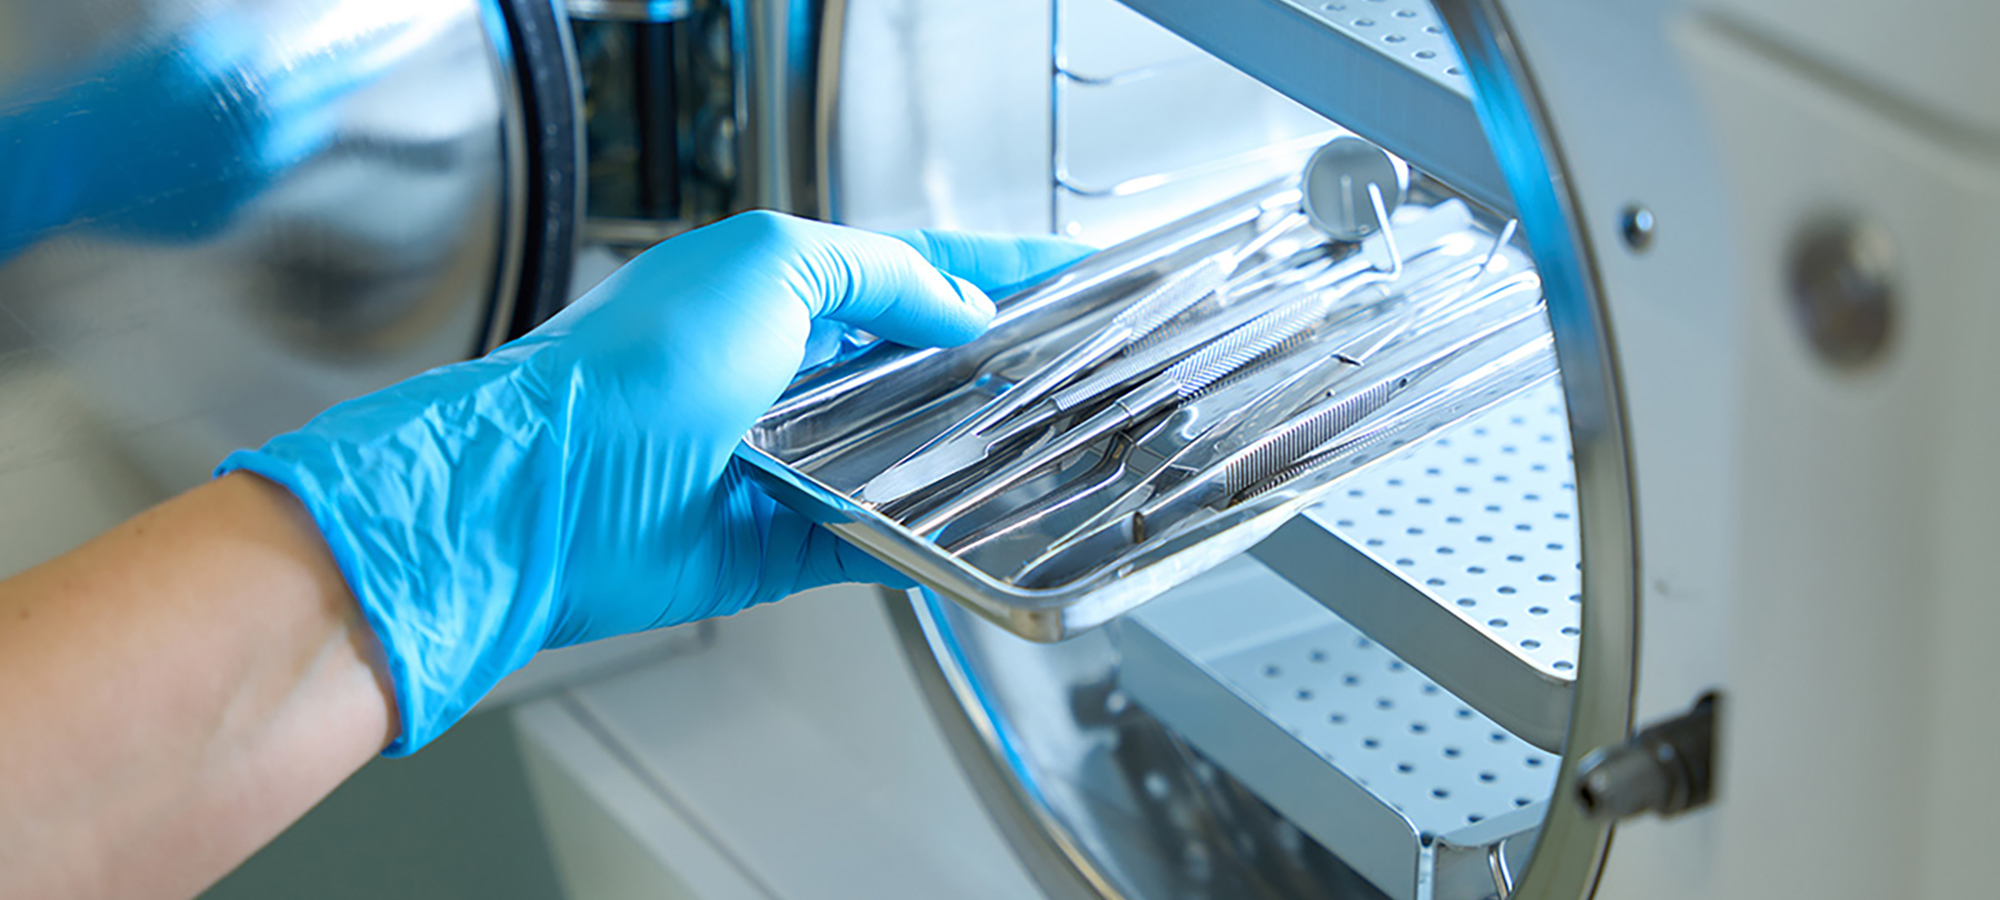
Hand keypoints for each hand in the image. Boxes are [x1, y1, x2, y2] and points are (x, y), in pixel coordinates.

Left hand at [218, 211, 1089, 753]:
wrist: (545, 494)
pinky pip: (875, 545)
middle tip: (1075, 374)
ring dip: (966, 459)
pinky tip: (976, 537)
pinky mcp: (778, 544)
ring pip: (903, 460)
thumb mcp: (770, 262)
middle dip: (991, 371)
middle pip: (916, 368)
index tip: (1071, 274)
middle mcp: (782, 372)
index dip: (994, 271)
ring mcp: (783, 460)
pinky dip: (923, 543)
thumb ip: (879, 273)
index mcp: (779, 289)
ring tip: (1047, 454)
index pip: (912, 269)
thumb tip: (958, 309)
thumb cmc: (628, 368)